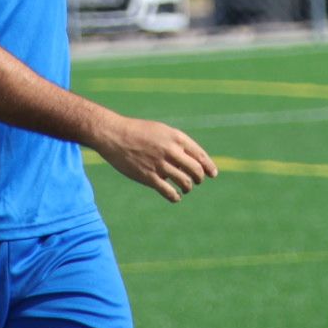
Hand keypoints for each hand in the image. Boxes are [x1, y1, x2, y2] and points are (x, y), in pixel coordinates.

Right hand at [94, 116, 217, 202]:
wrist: (114, 135)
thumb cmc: (138, 132)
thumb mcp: (161, 131)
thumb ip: (176, 143)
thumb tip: (190, 159)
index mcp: (175, 137)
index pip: (200, 155)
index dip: (209, 166)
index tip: (213, 174)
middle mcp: (170, 151)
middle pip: (195, 170)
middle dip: (199, 178)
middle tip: (197, 181)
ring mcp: (160, 165)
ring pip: (185, 182)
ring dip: (188, 187)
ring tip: (185, 188)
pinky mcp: (149, 177)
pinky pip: (169, 192)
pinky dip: (175, 196)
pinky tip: (175, 196)